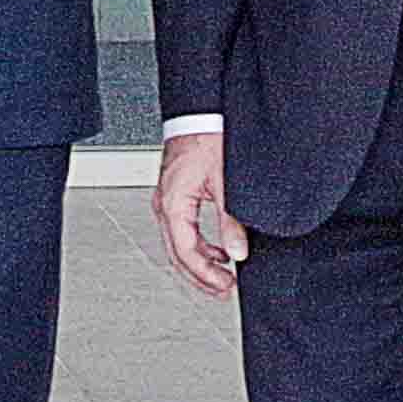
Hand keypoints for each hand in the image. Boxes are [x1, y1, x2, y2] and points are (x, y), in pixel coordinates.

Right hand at [152, 130, 248, 299]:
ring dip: (199, 263)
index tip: (225, 286)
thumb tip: (237, 251)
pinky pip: (181, 230)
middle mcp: (165, 204)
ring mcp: (168, 200)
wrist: (199, 111)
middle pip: (177, 254)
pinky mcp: (175, 194)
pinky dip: (198, 246)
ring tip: (223, 275)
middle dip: (201, 277)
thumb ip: (230, 221)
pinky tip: (217, 250)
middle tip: (224, 290)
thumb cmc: (206, 136)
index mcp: (173, 203)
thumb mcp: (225, 183)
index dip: (205, 275)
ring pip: (178, 244)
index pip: (185, 252)